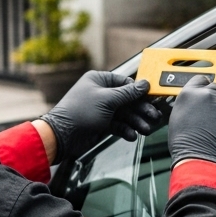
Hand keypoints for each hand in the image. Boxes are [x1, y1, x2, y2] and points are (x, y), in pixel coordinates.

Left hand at [40, 71, 162, 162]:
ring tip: (145, 130)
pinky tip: (132, 136)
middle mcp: (100, 93)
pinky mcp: (100, 123)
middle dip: (140, 110)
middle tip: (154, 117)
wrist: (62, 136)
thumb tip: (145, 84)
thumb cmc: (80, 112)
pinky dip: (125, 130)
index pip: (125, 83)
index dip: (139, 91)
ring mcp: (100, 109)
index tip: (152, 98)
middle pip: (127, 100)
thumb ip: (128, 93)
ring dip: (135, 122)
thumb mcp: (107, 100)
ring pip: (124, 114)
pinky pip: (117, 125)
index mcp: (99, 80)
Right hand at [167, 75, 215, 168]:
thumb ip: (190, 102)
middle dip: (215, 97)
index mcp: (190, 93)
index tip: (205, 91)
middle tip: (211, 112)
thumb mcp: (178, 116)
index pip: (201, 79)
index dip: (203, 86)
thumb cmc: (184, 143)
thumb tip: (197, 101)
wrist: (199, 159)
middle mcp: (209, 95)